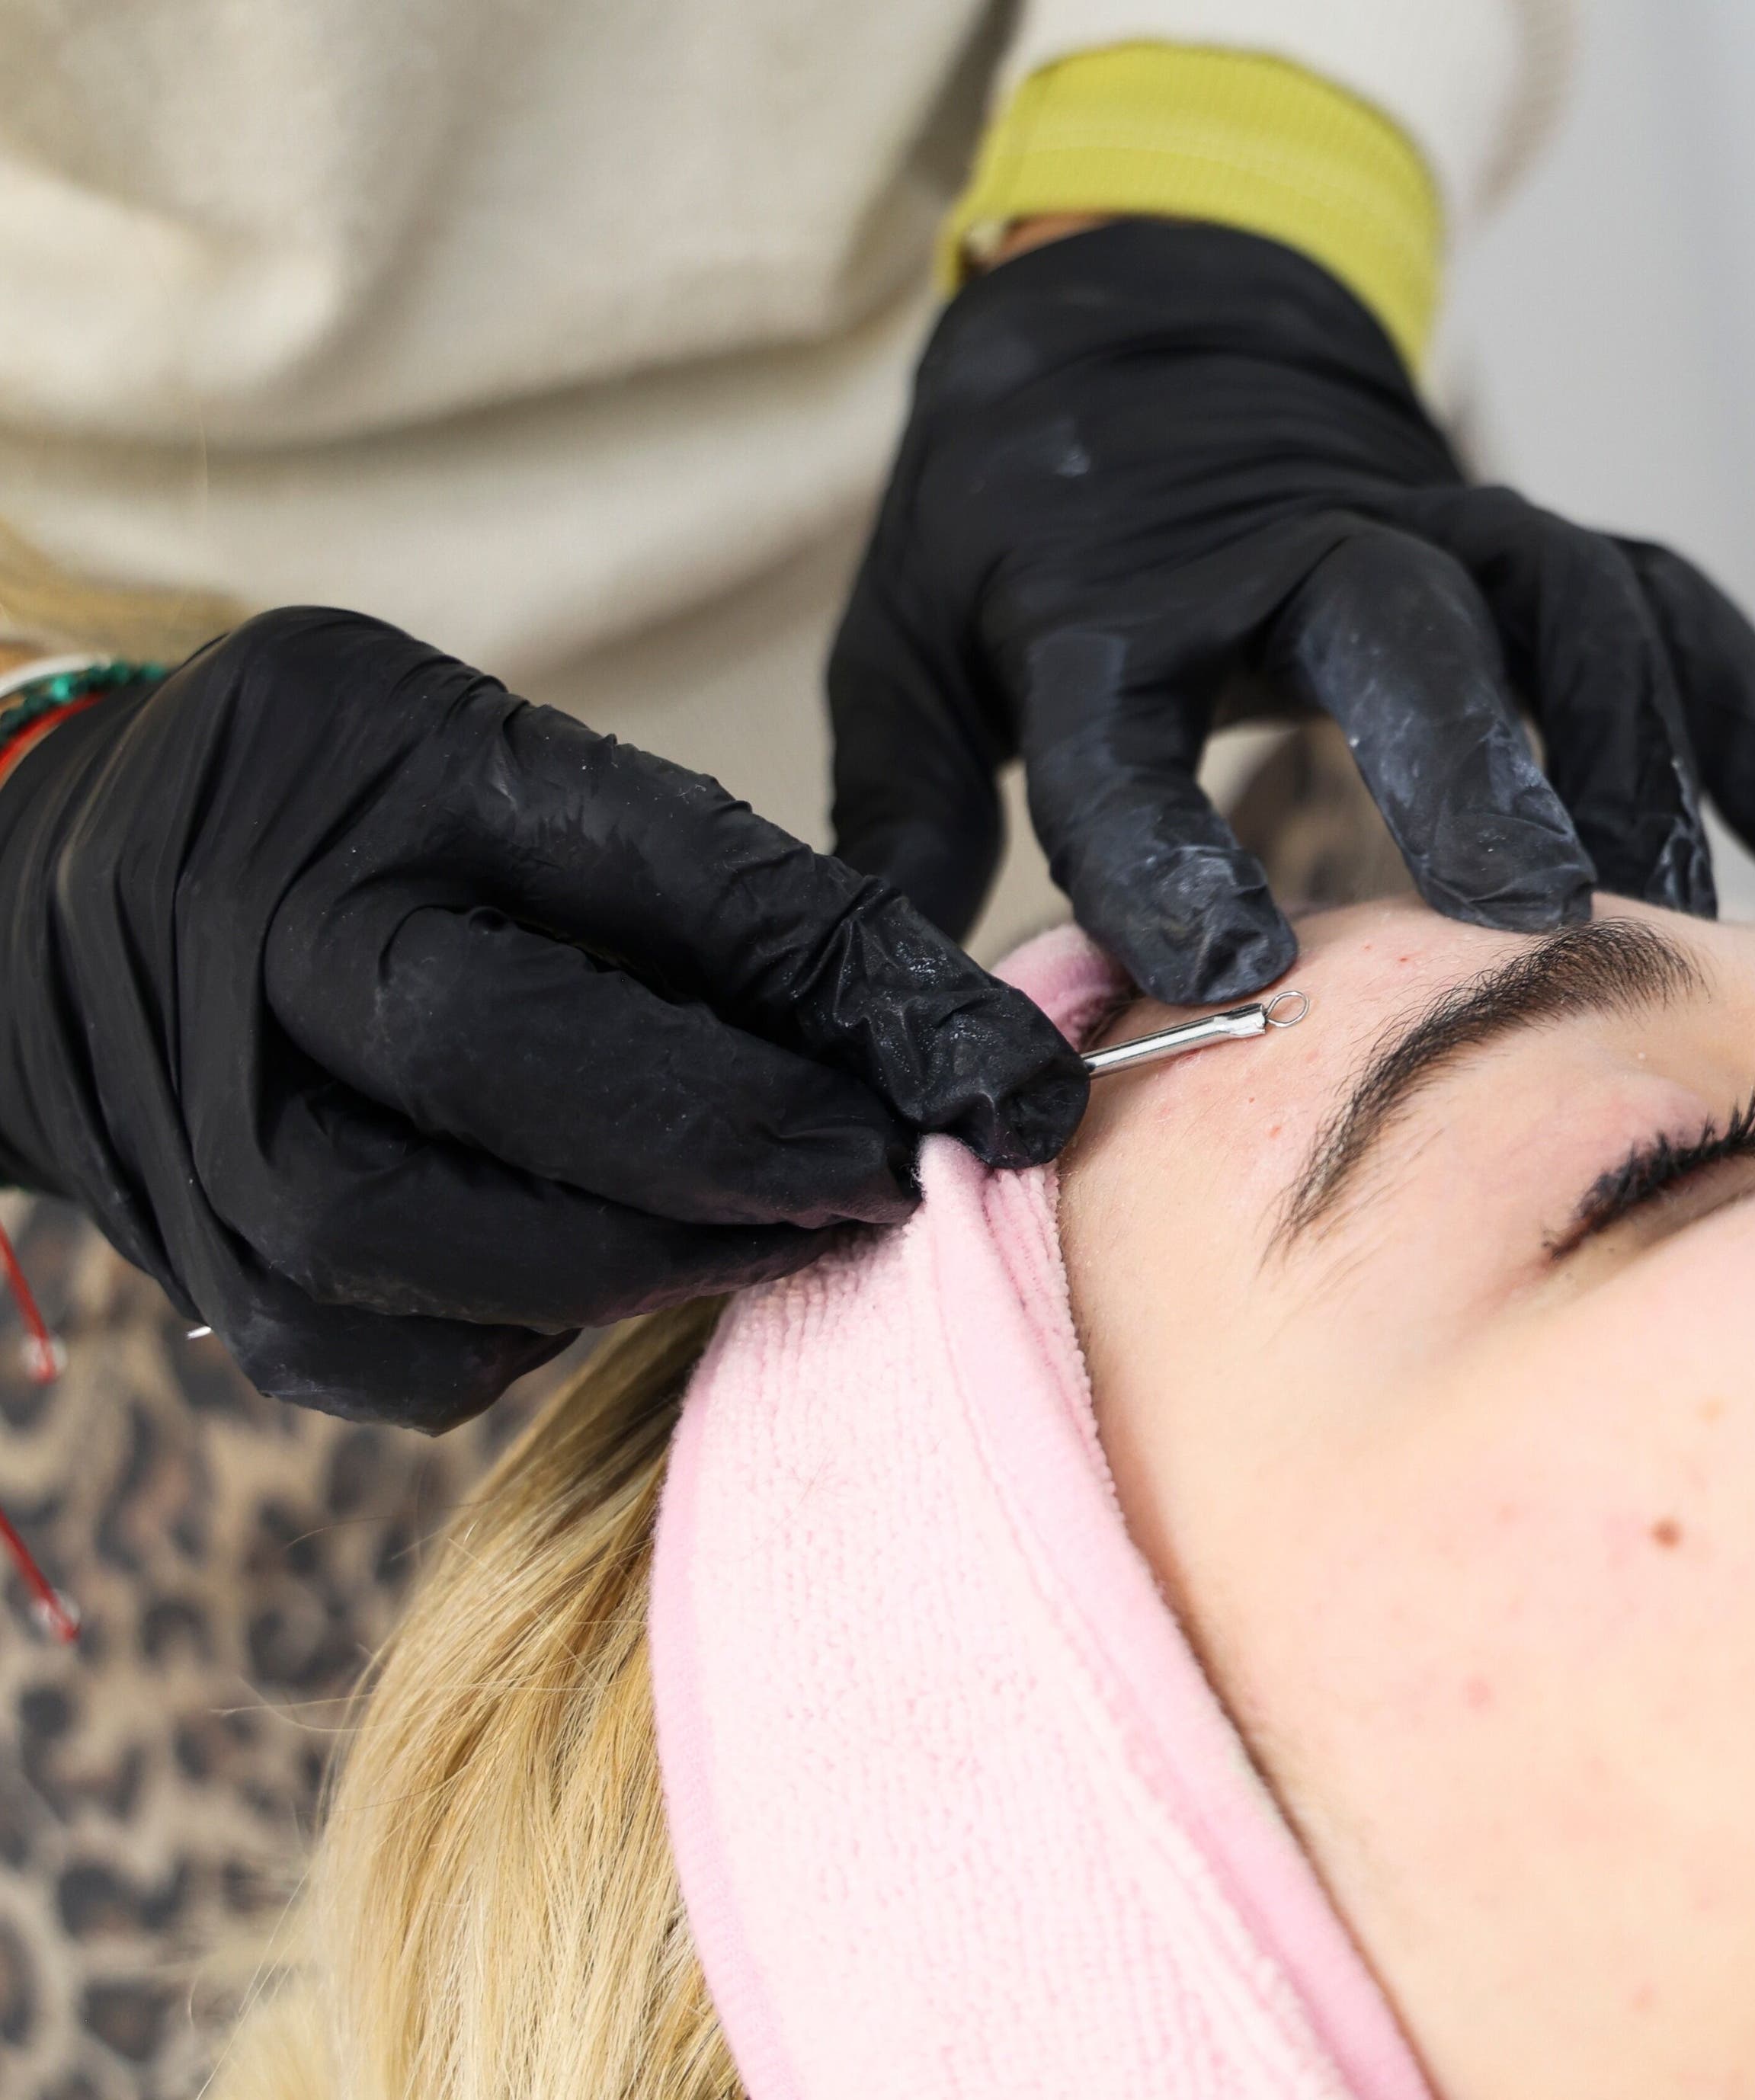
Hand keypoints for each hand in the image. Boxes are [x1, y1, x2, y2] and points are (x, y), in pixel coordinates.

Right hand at [0, 609, 1086, 1427]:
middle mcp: (264, 937)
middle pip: (520, 1062)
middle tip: (901, 1176)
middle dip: (749, 1139)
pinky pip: (408, 1355)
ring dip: (666, 1257)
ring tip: (802, 1231)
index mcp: (387, 761)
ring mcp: (207, 1120)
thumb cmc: (349, 818)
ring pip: (454, 1242)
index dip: (863, 989)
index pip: (664, 876)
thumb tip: (935, 1041)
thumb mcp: (504, 763)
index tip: (1014, 1078)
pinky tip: (625, 1282)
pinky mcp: (209, 1273)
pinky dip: (548, 1336)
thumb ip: (696, 889)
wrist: (43, 915)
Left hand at [828, 218, 1754, 1004]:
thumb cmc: (1016, 533)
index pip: (1123, 733)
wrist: (1135, 333)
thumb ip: (910, 825)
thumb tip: (925, 1027)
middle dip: (1474, 761)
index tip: (1232, 971)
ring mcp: (1429, 528)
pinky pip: (1657, 596)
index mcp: (1100, 605)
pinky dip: (1736, 694)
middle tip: (1533, 910)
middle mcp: (1286, 553)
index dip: (1169, 853)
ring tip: (1675, 918)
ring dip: (1635, 753)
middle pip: (1400, 625)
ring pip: (1564, 607)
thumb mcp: (909, 655)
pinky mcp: (1519, 543)